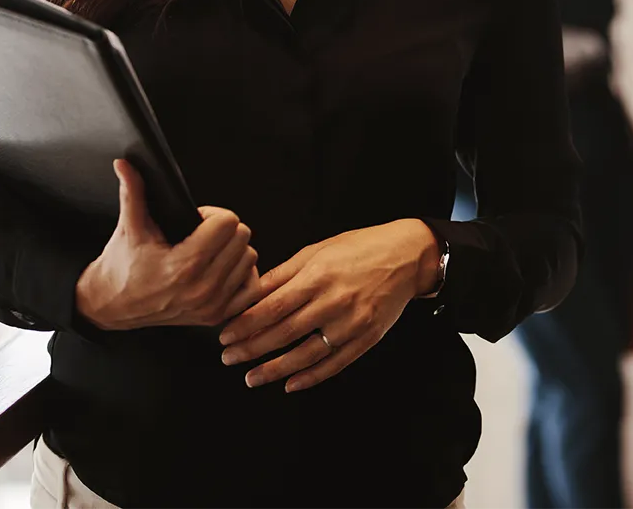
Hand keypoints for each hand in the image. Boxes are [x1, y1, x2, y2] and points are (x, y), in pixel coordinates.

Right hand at [74, 159, 260, 330]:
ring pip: (250, 258)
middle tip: (202, 234)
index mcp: (184, 265)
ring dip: (234, 250)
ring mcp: (210, 305)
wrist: (110, 306)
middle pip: (243, 237)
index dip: (212, 214)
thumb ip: (132, 192)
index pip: (228, 223)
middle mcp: (202, 288)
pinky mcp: (215, 317)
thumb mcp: (129, 227)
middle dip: (224, 229)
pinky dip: (242, 274)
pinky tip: (222, 268)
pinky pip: (251, 287)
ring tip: (209, 250)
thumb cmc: (121, 266)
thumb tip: (125, 163)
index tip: (196, 220)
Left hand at [218, 219, 441, 391]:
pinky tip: (291, 384)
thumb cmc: (360, 248)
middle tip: (229, 358)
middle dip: (251, 349)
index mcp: (317, 276)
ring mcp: (352, 323)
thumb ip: (283, 274)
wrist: (408, 256)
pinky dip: (311, 377)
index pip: (271, 308)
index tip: (225, 336)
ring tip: (252, 378)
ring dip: (275, 370)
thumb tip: (250, 293)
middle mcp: (333, 301)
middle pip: (283, 333)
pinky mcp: (367, 338)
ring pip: (306, 355)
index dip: (244, 325)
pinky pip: (334, 364)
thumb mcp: (317, 250)